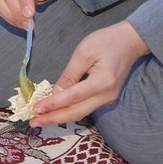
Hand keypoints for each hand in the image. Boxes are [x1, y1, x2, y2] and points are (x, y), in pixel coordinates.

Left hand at [34, 21, 149, 125]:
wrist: (130, 41)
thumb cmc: (106, 42)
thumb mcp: (83, 53)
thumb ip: (69, 74)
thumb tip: (55, 92)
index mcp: (103, 82)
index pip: (73, 97)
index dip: (53, 104)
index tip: (36, 109)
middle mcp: (107, 95)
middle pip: (77, 112)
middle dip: (54, 118)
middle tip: (33, 121)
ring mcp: (108, 98)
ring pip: (81, 112)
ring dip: (60, 116)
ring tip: (40, 118)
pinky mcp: (106, 97)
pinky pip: (85, 106)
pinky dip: (69, 109)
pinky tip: (55, 110)